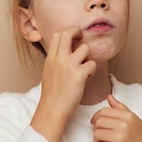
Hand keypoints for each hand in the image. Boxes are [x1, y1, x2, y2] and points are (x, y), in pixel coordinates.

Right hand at [31, 27, 95, 141]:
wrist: (53, 109)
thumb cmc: (52, 95)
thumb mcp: (48, 72)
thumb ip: (55, 61)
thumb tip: (63, 53)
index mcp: (51, 58)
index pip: (57, 34)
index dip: (67, 32)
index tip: (73, 36)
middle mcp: (59, 58)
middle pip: (68, 33)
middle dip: (78, 32)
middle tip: (82, 38)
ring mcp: (69, 65)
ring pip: (85, 48)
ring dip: (88, 57)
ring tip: (84, 69)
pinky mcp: (79, 74)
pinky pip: (92, 64)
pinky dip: (91, 71)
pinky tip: (86, 79)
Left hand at [91, 94, 141, 141]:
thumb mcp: (135, 120)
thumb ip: (121, 108)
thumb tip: (109, 97)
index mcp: (128, 116)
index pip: (104, 111)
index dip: (96, 117)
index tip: (95, 123)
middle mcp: (125, 125)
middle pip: (98, 122)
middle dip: (96, 129)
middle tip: (102, 135)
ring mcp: (121, 138)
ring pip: (97, 134)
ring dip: (97, 139)